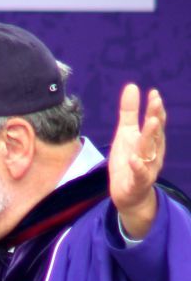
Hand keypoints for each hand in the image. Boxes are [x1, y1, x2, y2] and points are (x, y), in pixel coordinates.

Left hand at [108, 84, 165, 239]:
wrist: (128, 194)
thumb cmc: (129, 160)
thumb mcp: (126, 134)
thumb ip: (129, 112)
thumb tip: (132, 86)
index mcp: (150, 140)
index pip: (155, 122)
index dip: (155, 108)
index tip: (153, 93)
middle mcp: (153, 152)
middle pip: (155, 134)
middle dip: (156, 119)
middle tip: (155, 104)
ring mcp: (147, 168)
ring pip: (150, 152)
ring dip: (150, 137)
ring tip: (151, 122)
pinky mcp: (137, 183)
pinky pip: (139, 175)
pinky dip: (137, 167)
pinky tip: (134, 159)